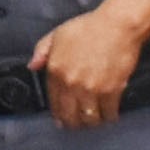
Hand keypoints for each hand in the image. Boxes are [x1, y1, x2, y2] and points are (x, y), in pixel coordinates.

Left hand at [29, 7, 146, 127]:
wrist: (117, 25)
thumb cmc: (89, 27)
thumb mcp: (58, 34)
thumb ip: (42, 51)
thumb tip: (32, 66)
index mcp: (55, 70)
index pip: (54, 103)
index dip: (58, 115)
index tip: (62, 120)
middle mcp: (71, 83)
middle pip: (70, 116)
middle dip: (73, 123)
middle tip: (78, 124)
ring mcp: (91, 89)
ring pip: (89, 118)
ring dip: (91, 122)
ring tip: (94, 120)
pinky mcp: (111, 91)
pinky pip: (108, 113)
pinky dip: (109, 117)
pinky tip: (110, 116)